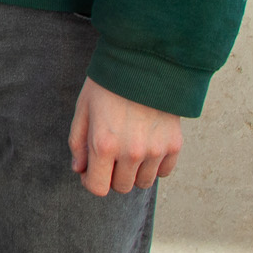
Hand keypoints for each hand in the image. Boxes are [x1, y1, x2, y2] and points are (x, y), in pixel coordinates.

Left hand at [69, 77, 181, 195]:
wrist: (144, 64)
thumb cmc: (108, 85)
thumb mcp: (83, 109)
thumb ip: (78, 143)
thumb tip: (79, 170)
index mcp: (103, 144)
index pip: (98, 188)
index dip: (91, 181)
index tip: (92, 171)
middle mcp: (131, 153)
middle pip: (121, 187)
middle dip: (112, 175)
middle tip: (110, 154)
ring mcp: (155, 150)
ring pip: (143, 182)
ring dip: (134, 172)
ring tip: (129, 148)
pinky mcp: (174, 146)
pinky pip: (163, 172)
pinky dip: (154, 165)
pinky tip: (146, 145)